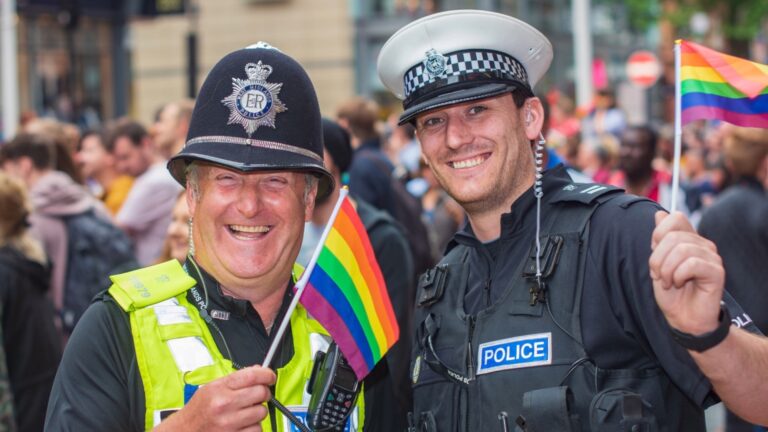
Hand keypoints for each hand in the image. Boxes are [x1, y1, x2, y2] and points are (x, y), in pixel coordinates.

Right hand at [155, 365, 275, 431]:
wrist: (184, 431)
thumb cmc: (198, 410)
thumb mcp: (211, 388)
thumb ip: (235, 379)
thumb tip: (259, 370)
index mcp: (219, 388)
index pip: (252, 375)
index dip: (267, 374)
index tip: (270, 377)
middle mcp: (224, 405)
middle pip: (261, 393)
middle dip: (262, 394)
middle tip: (256, 396)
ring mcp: (229, 423)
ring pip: (261, 412)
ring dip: (257, 412)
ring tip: (245, 412)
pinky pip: (257, 430)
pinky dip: (253, 427)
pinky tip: (243, 425)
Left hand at [649, 211, 724, 334]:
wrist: (683, 318)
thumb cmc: (672, 292)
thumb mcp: (658, 263)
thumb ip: (659, 240)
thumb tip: (659, 214)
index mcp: (688, 239)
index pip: (675, 217)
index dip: (658, 234)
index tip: (655, 253)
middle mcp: (703, 244)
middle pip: (672, 235)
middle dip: (657, 258)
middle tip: (659, 275)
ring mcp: (712, 257)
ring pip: (681, 249)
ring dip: (667, 269)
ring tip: (669, 282)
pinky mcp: (717, 271)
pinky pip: (692, 263)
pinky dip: (679, 275)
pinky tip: (680, 284)